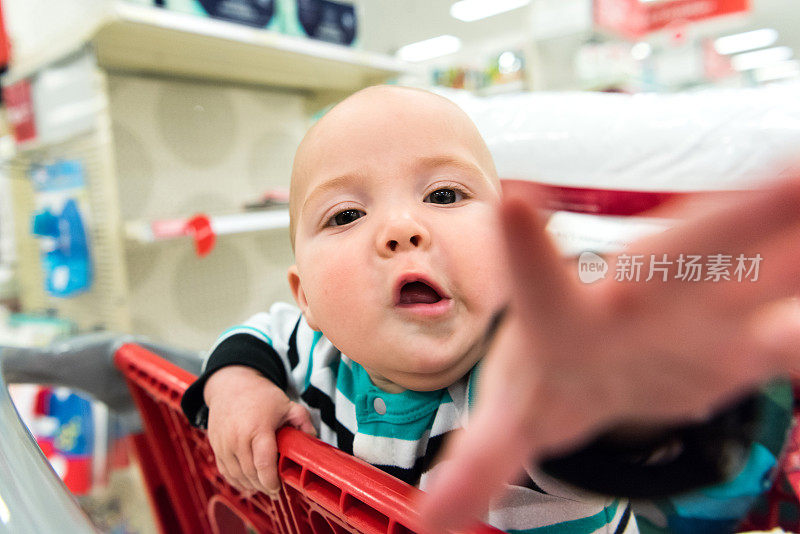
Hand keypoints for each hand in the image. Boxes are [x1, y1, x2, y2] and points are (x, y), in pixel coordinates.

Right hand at [204, 365, 315, 495]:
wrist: (230, 385)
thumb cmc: (260, 396)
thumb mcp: (286, 404)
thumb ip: (302, 420)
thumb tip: (313, 438)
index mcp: (258, 428)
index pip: (263, 463)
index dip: (271, 480)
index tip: (278, 487)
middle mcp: (238, 438)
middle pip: (251, 473)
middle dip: (264, 486)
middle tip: (275, 489)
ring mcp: (224, 444)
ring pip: (237, 475)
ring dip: (251, 485)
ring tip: (263, 485)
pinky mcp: (216, 447)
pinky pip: (225, 472)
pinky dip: (237, 480)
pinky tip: (248, 482)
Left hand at [419, 176, 799, 530]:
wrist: (591, 369)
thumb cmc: (550, 381)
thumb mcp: (511, 424)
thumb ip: (480, 464)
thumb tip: (432, 521)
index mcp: (564, 316)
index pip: (540, 283)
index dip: (525, 247)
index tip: (514, 202)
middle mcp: (638, 296)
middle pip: (688, 253)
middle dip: (740, 219)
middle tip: (791, 185)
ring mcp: (697, 308)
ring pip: (760, 264)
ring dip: (790, 234)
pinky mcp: (744, 336)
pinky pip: (790, 333)